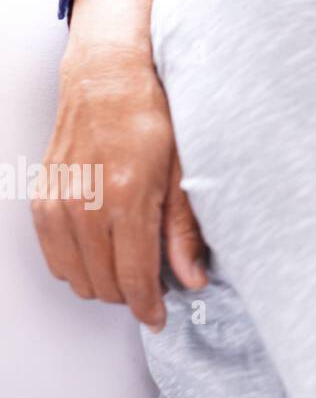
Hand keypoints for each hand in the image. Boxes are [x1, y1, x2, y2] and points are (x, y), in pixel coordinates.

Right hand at [31, 0, 207, 330]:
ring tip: (130, 263)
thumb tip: (191, 278)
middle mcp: (86, 207)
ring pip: (76, 276)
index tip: (159, 316)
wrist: (106, 81)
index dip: (148, 306)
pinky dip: (77, 264)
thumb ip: (184, 229)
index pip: (135, 277)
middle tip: (154, 281)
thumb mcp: (183, 170)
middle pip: (104, 283)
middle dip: (131, 293)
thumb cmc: (150, 117)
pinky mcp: (41, 201)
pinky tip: (101, 249)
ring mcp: (58, 205)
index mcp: (127, 199)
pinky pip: (54, 256)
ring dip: (103, 281)